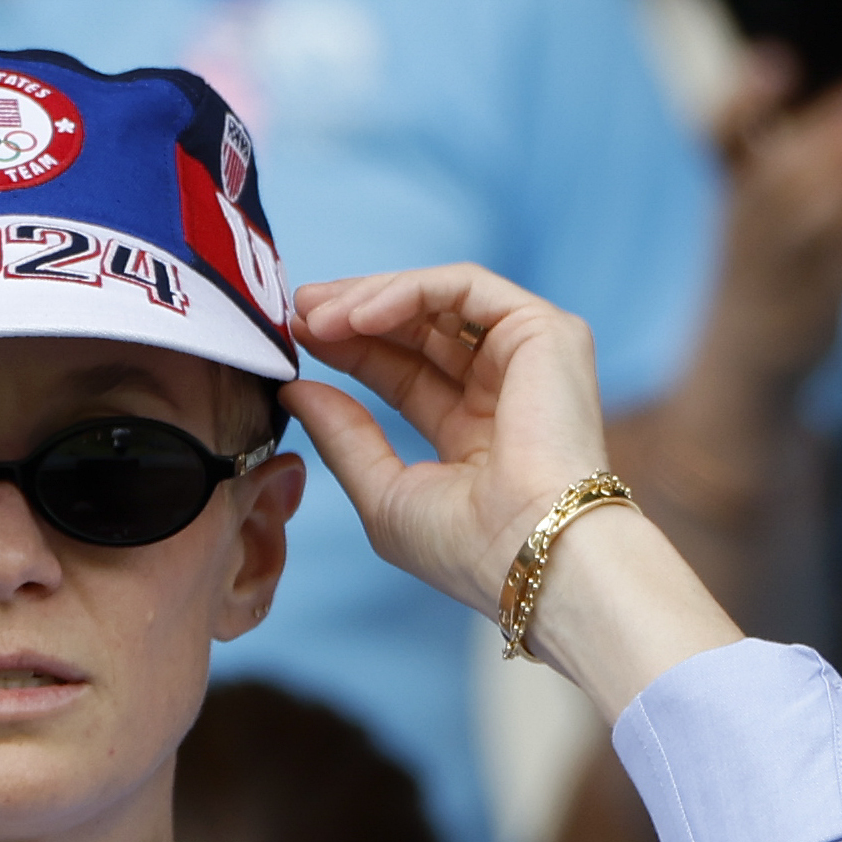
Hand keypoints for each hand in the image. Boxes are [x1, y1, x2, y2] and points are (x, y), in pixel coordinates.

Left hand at [281, 264, 618, 614]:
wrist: (534, 553)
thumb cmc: (469, 547)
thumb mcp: (384, 492)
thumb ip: (343, 437)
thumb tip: (296, 389)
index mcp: (476, 433)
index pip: (403, 372)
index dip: (350, 350)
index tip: (295, 339)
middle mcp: (506, 389)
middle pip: (418, 328)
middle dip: (353, 313)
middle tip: (297, 311)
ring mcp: (531, 356)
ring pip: (439, 300)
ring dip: (371, 299)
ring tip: (315, 314)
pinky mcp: (546, 331)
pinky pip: (465, 288)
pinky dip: (408, 293)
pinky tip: (358, 317)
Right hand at [694, 60, 841, 393]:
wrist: (743, 368)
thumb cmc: (770, 273)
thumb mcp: (766, 216)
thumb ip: (804, 161)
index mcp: (732, 196)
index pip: (718, 137)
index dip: (744, 99)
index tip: (779, 61)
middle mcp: (740, 230)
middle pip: (775, 171)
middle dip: (824, 131)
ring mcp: (766, 276)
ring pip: (798, 221)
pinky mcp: (797, 316)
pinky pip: (828, 277)